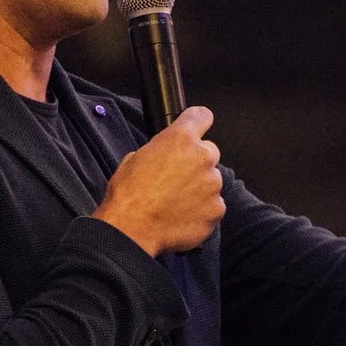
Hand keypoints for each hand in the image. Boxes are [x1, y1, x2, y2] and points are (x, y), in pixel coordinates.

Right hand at [94, 106, 225, 256]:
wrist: (131, 229)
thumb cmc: (128, 195)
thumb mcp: (135, 158)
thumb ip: (161, 149)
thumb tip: (167, 153)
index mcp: (180, 139)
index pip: (201, 116)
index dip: (198, 122)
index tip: (197, 127)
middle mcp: (202, 157)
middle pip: (209, 152)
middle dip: (196, 162)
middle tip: (176, 178)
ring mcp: (212, 184)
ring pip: (211, 180)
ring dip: (199, 188)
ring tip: (175, 201)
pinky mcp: (217, 208)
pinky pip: (213, 205)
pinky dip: (202, 210)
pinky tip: (182, 215)